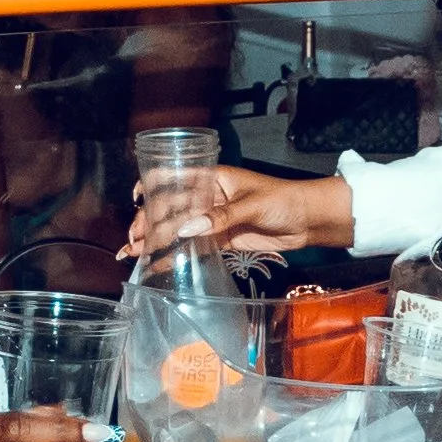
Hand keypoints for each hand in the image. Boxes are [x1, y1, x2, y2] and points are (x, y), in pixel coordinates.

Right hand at [122, 165, 351, 261]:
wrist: (308, 220)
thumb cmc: (282, 200)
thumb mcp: (251, 204)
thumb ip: (219, 218)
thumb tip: (184, 229)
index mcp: (213, 178)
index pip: (175, 177)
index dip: (152, 186)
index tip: (136, 199)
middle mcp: (208, 197)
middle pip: (171, 208)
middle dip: (148, 222)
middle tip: (133, 240)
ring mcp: (213, 220)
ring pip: (178, 229)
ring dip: (156, 240)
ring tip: (133, 254)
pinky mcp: (221, 240)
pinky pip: (194, 247)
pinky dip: (175, 255)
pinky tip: (157, 264)